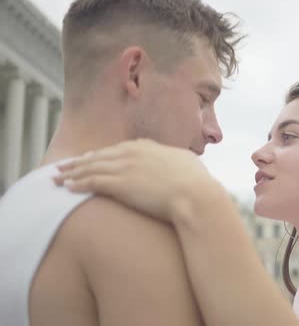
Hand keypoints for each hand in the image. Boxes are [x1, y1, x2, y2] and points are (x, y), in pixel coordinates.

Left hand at [53, 139, 222, 223]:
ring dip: (71, 172)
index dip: (103, 154)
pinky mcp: (119, 184)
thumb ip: (178, 161)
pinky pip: (91, 181)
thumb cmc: (197, 184)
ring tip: (56, 176)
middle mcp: (133, 153)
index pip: (119, 149)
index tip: (92, 158)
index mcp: (149, 147)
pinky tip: (67, 187)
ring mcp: (125, 167)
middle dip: (80, 161)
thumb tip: (184, 162)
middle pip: (99, 155)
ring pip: (91, 167)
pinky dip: (77, 183)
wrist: (196, 195)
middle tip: (64, 165)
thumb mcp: (189, 164)